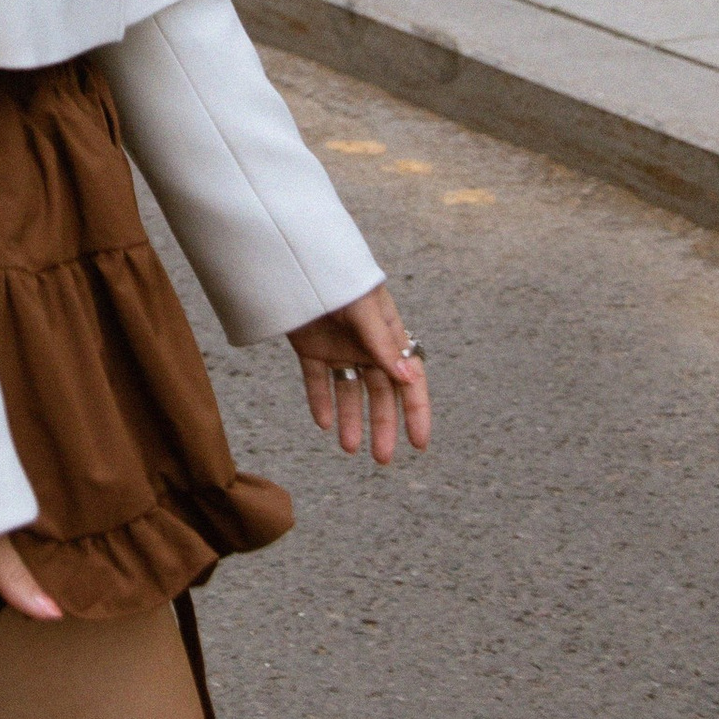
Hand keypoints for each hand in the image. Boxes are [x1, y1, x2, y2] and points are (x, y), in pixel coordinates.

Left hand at [287, 284, 430, 464]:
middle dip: (383, 426)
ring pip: (350, 393)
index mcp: (389, 337)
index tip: (419, 443)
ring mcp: (340, 349)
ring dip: (352, 420)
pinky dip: (321, 402)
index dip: (416, 411)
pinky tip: (323, 424)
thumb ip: (383, 345)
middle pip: (380, 395)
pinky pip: (318, 382)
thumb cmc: (341, 278)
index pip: (409, 380)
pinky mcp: (311, 349)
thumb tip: (409, 379)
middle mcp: (368, 347)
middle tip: (382, 459)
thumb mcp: (365, 311)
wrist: (298, 259)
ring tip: (350, 448)